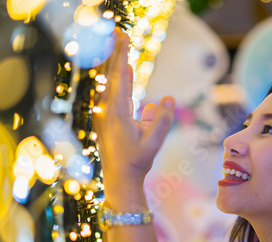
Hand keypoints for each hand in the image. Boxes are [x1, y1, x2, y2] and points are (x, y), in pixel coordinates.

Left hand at [92, 29, 174, 188]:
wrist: (119, 179)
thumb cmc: (137, 161)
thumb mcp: (154, 142)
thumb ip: (162, 120)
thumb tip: (168, 98)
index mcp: (116, 112)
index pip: (118, 77)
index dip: (120, 55)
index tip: (122, 37)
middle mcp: (106, 110)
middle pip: (110, 75)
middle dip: (115, 53)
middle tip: (118, 33)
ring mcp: (103, 114)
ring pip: (108, 83)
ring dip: (114, 64)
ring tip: (119, 47)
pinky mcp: (106, 119)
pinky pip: (111, 93)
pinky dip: (117, 80)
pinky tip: (124, 72)